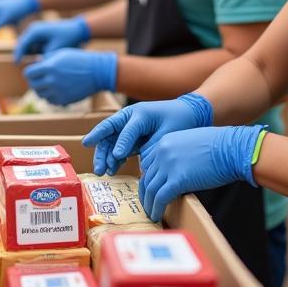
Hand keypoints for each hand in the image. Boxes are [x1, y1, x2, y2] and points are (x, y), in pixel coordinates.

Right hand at [13, 16, 90, 61]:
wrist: (77, 29)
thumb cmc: (67, 38)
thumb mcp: (55, 50)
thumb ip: (44, 59)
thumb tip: (37, 68)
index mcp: (35, 32)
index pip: (22, 45)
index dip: (18, 55)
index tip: (17, 65)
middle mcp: (33, 29)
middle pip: (22, 45)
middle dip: (22, 55)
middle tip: (23, 68)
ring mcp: (36, 31)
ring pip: (27, 46)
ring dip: (29, 54)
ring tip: (33, 65)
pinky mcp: (40, 35)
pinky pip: (33, 45)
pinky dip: (34, 52)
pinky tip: (40, 60)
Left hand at [23, 48, 116, 106]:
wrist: (97, 72)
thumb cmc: (79, 60)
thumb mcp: (60, 54)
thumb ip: (46, 61)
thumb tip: (36, 66)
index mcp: (49, 67)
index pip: (28, 74)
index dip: (30, 73)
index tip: (34, 72)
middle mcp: (51, 81)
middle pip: (33, 85)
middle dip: (35, 82)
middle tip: (40, 79)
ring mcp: (58, 92)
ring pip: (41, 95)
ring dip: (43, 90)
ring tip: (50, 84)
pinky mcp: (64, 100)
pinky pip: (51, 101)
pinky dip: (51, 97)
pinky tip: (57, 90)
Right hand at [82, 93, 212, 176]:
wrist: (188, 113)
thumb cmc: (179, 120)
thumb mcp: (167, 132)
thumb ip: (151, 146)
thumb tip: (139, 163)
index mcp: (139, 113)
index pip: (126, 130)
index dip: (121, 144)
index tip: (117, 158)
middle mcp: (129, 118)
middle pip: (109, 133)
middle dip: (102, 151)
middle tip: (98, 169)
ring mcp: (128, 127)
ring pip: (110, 141)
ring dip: (105, 157)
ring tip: (103, 172)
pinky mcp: (132, 137)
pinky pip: (118, 147)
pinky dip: (115, 158)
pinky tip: (113, 170)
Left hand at [138, 124, 263, 222]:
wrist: (232, 148)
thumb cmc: (219, 145)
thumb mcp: (190, 142)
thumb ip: (177, 154)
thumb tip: (175, 171)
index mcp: (164, 142)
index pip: (147, 163)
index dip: (147, 179)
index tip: (150, 190)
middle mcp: (162, 152)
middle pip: (146, 177)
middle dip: (145, 194)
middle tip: (147, 205)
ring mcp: (168, 165)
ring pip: (150, 189)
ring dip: (149, 204)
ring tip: (152, 214)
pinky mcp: (178, 179)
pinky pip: (160, 197)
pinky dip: (156, 209)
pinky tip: (157, 216)